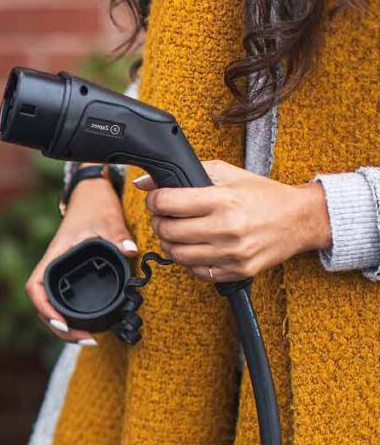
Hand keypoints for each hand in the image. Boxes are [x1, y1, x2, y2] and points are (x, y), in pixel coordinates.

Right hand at [26, 173, 137, 343]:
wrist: (91, 195)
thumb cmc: (94, 206)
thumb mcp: (108, 220)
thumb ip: (119, 236)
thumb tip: (130, 251)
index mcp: (55, 256)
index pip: (35, 288)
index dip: (45, 309)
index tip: (63, 323)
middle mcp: (54, 267)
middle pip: (43, 306)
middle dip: (60, 328)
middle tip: (87, 339)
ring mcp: (61, 273)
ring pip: (52, 306)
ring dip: (65, 327)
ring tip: (88, 338)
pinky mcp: (70, 275)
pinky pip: (63, 301)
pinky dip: (72, 317)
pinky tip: (87, 326)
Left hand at [134, 160, 331, 281]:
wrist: (300, 220)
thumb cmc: (262, 194)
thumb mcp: (227, 173)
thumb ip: (186, 173)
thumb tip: (144, 182)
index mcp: (223, 200)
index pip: (167, 203)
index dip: (154, 200)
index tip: (156, 199)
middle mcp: (227, 229)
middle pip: (168, 231)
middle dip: (159, 221)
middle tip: (164, 216)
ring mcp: (232, 253)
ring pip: (177, 255)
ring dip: (170, 242)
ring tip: (178, 231)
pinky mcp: (237, 271)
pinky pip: (196, 271)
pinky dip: (189, 260)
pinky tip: (195, 246)